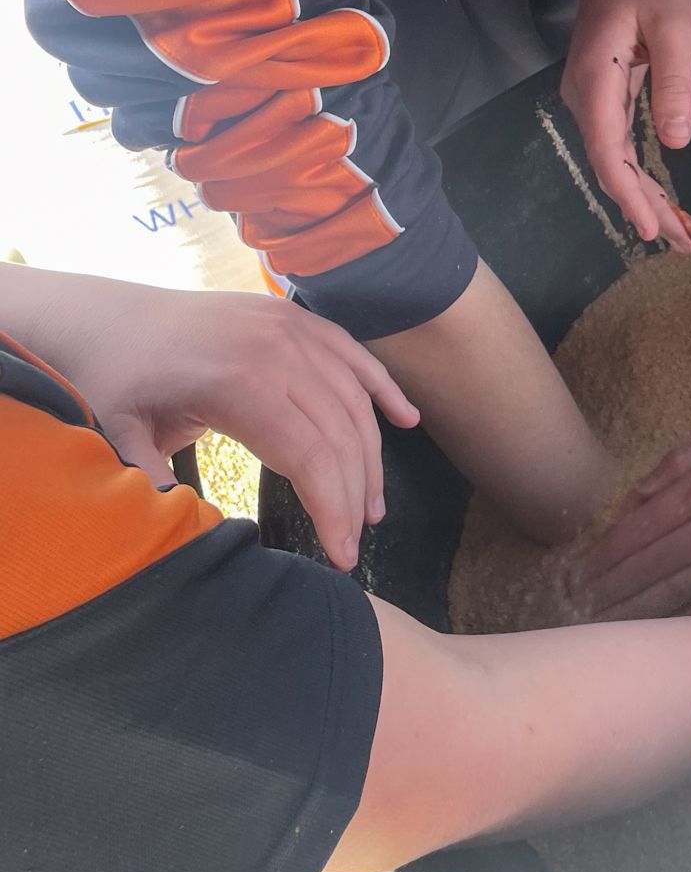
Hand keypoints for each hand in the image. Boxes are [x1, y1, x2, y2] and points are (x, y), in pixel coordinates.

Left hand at [80, 288, 418, 570]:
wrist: (101, 315)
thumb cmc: (108, 378)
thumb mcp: (117, 433)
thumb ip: (153, 482)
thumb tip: (188, 539)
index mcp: (241, 379)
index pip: (311, 454)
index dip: (334, 508)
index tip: (342, 556)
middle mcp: (279, 348)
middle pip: (341, 432)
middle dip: (356, 494)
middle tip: (356, 542)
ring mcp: (291, 328)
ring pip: (353, 399)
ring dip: (372, 455)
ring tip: (373, 507)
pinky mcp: (294, 319)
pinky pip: (353, 355)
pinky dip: (383, 388)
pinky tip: (407, 422)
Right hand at [562, 0, 690, 252]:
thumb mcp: (676, 24)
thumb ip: (675, 82)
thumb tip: (675, 142)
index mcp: (596, 76)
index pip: (607, 150)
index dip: (627, 194)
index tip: (649, 228)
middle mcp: (583, 92)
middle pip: (609, 164)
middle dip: (645, 208)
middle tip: (685, 245)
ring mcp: (589, 95)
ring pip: (613, 159)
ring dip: (644, 198)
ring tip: (680, 234)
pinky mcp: (602, 94)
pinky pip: (617, 144)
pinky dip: (639, 175)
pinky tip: (659, 200)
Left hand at [570, 408, 690, 618]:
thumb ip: (680, 461)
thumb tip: (638, 495)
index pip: (639, 532)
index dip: (605, 556)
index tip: (577, 575)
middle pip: (651, 570)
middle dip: (611, 593)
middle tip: (577, 613)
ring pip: (681, 596)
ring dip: (641, 615)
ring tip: (609, 631)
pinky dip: (690, 624)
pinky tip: (668, 638)